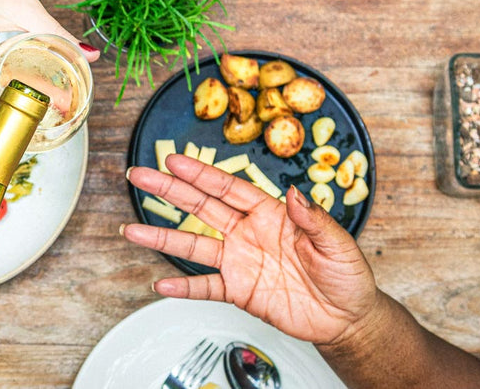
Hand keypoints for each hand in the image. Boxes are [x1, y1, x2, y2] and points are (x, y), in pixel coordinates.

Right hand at [122, 155, 379, 345]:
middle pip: (201, 207)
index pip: (229, 188)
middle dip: (169, 191)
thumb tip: (294, 193)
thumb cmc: (346, 276)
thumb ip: (314, 218)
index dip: (201, 174)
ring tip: (132, 231)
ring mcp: (240, 262)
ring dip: (163, 238)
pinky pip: (205, 287)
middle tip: (140, 175)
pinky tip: (162, 283)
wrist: (346, 318)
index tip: (175, 161)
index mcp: (271, 214)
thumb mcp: (337, 244)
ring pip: (194, 246)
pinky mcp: (239, 291)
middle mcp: (249, 233)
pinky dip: (184, 286)